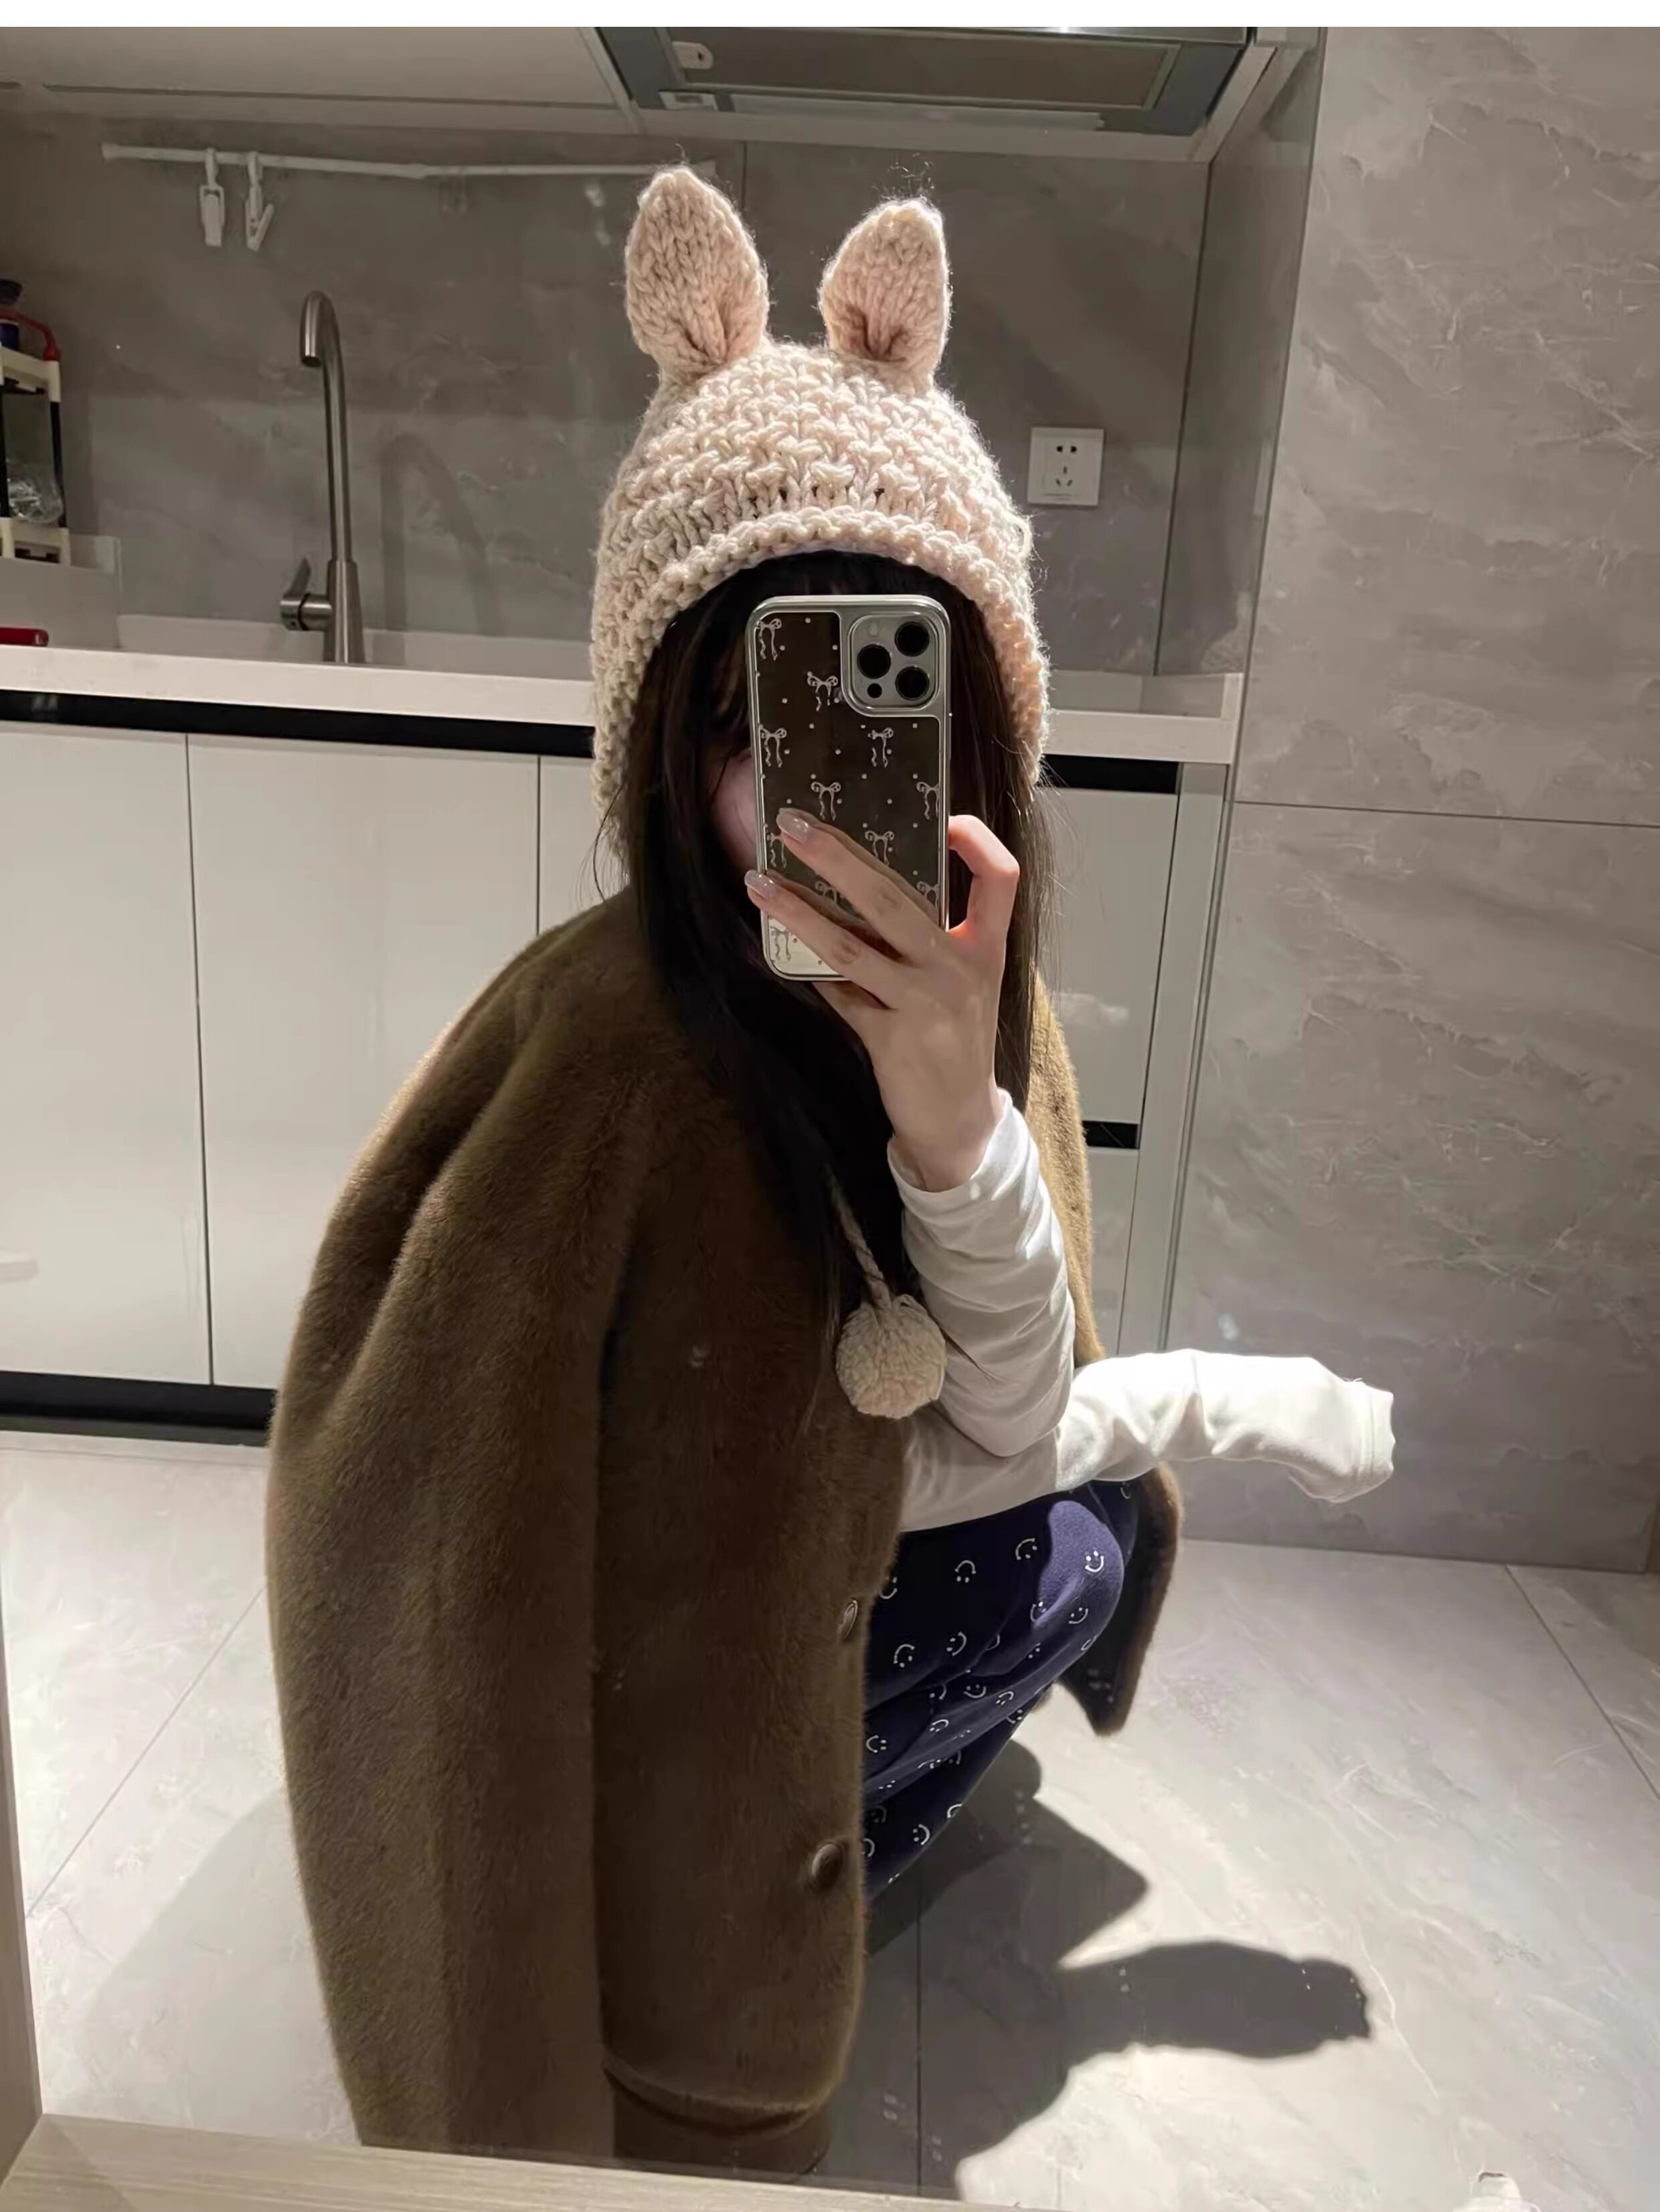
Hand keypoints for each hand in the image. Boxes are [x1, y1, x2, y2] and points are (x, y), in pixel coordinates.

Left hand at [745, 808, 1016, 1190]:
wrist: (960, 1121)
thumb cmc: (956, 1039)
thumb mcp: (962, 982)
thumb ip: (930, 937)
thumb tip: (862, 882)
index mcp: (986, 947)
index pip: (1001, 877)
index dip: (978, 840)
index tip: (943, 818)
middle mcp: (960, 969)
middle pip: (896, 897)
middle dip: (838, 856)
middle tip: (793, 824)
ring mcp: (925, 1004)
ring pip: (851, 947)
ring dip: (798, 912)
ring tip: (758, 883)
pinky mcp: (891, 1039)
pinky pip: (839, 994)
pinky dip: (808, 970)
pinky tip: (779, 948)